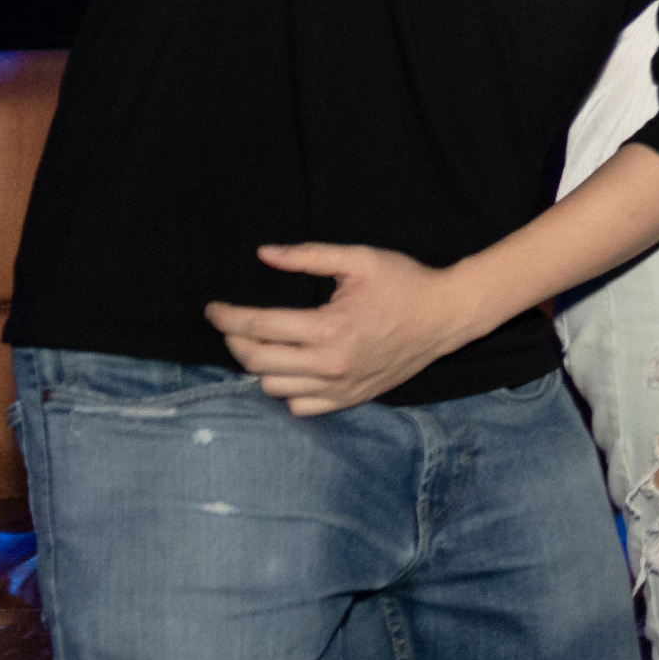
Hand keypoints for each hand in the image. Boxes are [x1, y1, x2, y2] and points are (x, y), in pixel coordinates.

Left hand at [208, 244, 484, 414]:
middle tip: (232, 324)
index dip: (227, 318)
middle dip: (235, 340)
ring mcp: (339, 388)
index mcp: (329, 328)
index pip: (259, 328)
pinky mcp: (348, 399)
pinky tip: (292, 367)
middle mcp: (329, 365)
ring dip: (260, 365)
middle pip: (257, 361)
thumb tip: (263, 254)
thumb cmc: (404, 282)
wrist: (446, 316)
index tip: (212, 309)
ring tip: (265, 344)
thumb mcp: (359, 259)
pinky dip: (286, 388)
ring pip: (272, 387)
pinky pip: (298, 405)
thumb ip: (308, 256)